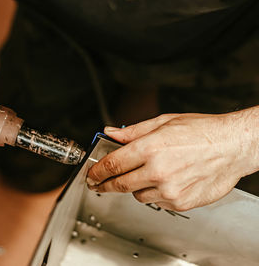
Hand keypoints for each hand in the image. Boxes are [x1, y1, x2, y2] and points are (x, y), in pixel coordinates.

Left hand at [87, 108, 258, 210]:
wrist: (234, 147)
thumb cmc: (203, 132)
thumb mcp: (164, 122)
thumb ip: (133, 131)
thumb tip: (111, 133)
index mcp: (151, 148)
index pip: (113, 164)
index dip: (97, 171)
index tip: (91, 174)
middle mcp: (159, 170)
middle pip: (119, 184)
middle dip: (104, 185)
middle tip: (99, 184)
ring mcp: (170, 189)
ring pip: (137, 195)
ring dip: (135, 186)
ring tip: (149, 173)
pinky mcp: (180, 202)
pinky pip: (156, 201)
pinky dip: (155, 193)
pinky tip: (167, 180)